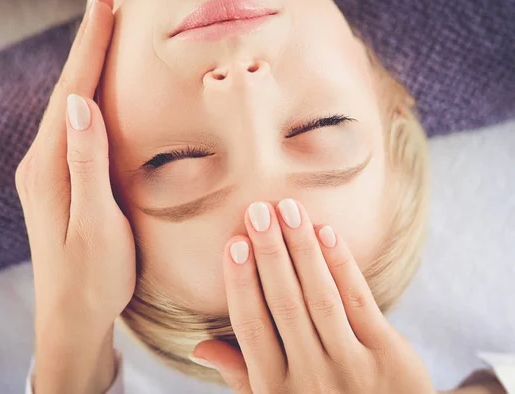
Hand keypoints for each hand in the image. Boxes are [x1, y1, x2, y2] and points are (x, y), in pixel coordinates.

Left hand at [15, 0, 134, 393]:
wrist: (71, 316)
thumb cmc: (93, 276)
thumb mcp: (96, 224)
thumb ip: (87, 163)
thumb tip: (79, 102)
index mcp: (51, 167)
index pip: (73, 92)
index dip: (90, 45)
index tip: (104, 1)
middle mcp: (42, 162)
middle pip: (67, 89)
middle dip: (87, 42)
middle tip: (105, 0)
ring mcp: (47, 170)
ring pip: (69, 105)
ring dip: (85, 64)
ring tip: (103, 30)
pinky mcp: (58, 180)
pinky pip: (72, 125)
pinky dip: (85, 94)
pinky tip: (94, 87)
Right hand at [193, 199, 435, 393]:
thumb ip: (240, 374)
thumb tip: (197, 348)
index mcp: (275, 388)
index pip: (251, 327)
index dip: (241, 283)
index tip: (234, 243)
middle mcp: (311, 378)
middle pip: (285, 304)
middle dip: (269, 253)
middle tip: (257, 211)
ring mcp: (352, 367)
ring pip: (320, 297)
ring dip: (302, 249)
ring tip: (288, 209)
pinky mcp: (387, 355)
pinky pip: (359, 301)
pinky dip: (341, 264)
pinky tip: (326, 231)